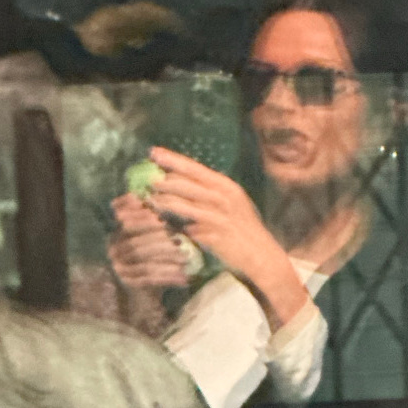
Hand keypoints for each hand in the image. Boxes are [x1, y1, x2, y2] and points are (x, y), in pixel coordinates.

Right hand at [109, 191, 190, 289]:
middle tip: (180, 239)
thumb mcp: (147, 232)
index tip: (162, 219)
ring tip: (185, 257)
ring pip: (144, 262)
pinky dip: (168, 277)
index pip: (127, 224)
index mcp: (116, 233)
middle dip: (160, 241)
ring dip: (166, 259)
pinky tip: (183, 277)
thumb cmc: (149, 252)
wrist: (142, 288)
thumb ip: (147, 215)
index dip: (143, 220)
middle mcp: (114, 251)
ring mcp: (120, 269)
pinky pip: (150, 279)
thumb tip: (141, 197)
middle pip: (137, 245)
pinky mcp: (130, 284)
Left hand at [145, 147, 310, 329]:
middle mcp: (223, 197)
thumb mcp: (231, 205)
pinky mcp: (215, 234)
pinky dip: (174, 221)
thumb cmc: (244, 230)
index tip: (154, 152)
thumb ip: (210, 193)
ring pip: (185, 202)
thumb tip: (184, 184)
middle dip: (164, 176)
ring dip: (164, 198)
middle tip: (145, 174)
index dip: (173, 159)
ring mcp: (219, 215)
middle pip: (188, 181)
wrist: (262, 255)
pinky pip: (189, 225)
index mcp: (227, 186)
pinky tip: (162, 220)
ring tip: (148, 196)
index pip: (195, 167)